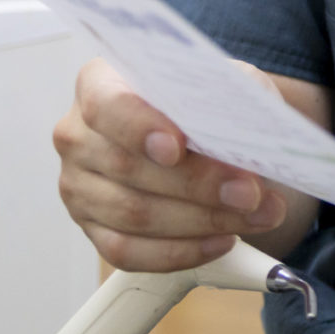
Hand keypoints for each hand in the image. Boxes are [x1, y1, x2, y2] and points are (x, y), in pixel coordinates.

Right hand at [51, 56, 292, 270]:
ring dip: (202, 221)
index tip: (177, 147)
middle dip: (197, 184)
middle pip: (127, 167)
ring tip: (255, 216)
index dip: (140, 127)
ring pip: (133, 215)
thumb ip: (230, 93)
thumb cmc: (205, 103)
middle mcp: (78, 135)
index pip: (107, 105)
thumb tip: (247, 124)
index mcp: (99, 84)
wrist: (202, 134)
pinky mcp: (92, 228)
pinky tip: (221, 241)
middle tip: (250, 192)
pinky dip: (180, 252)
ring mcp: (79, 186)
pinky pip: (128, 252)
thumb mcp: (223, 81)